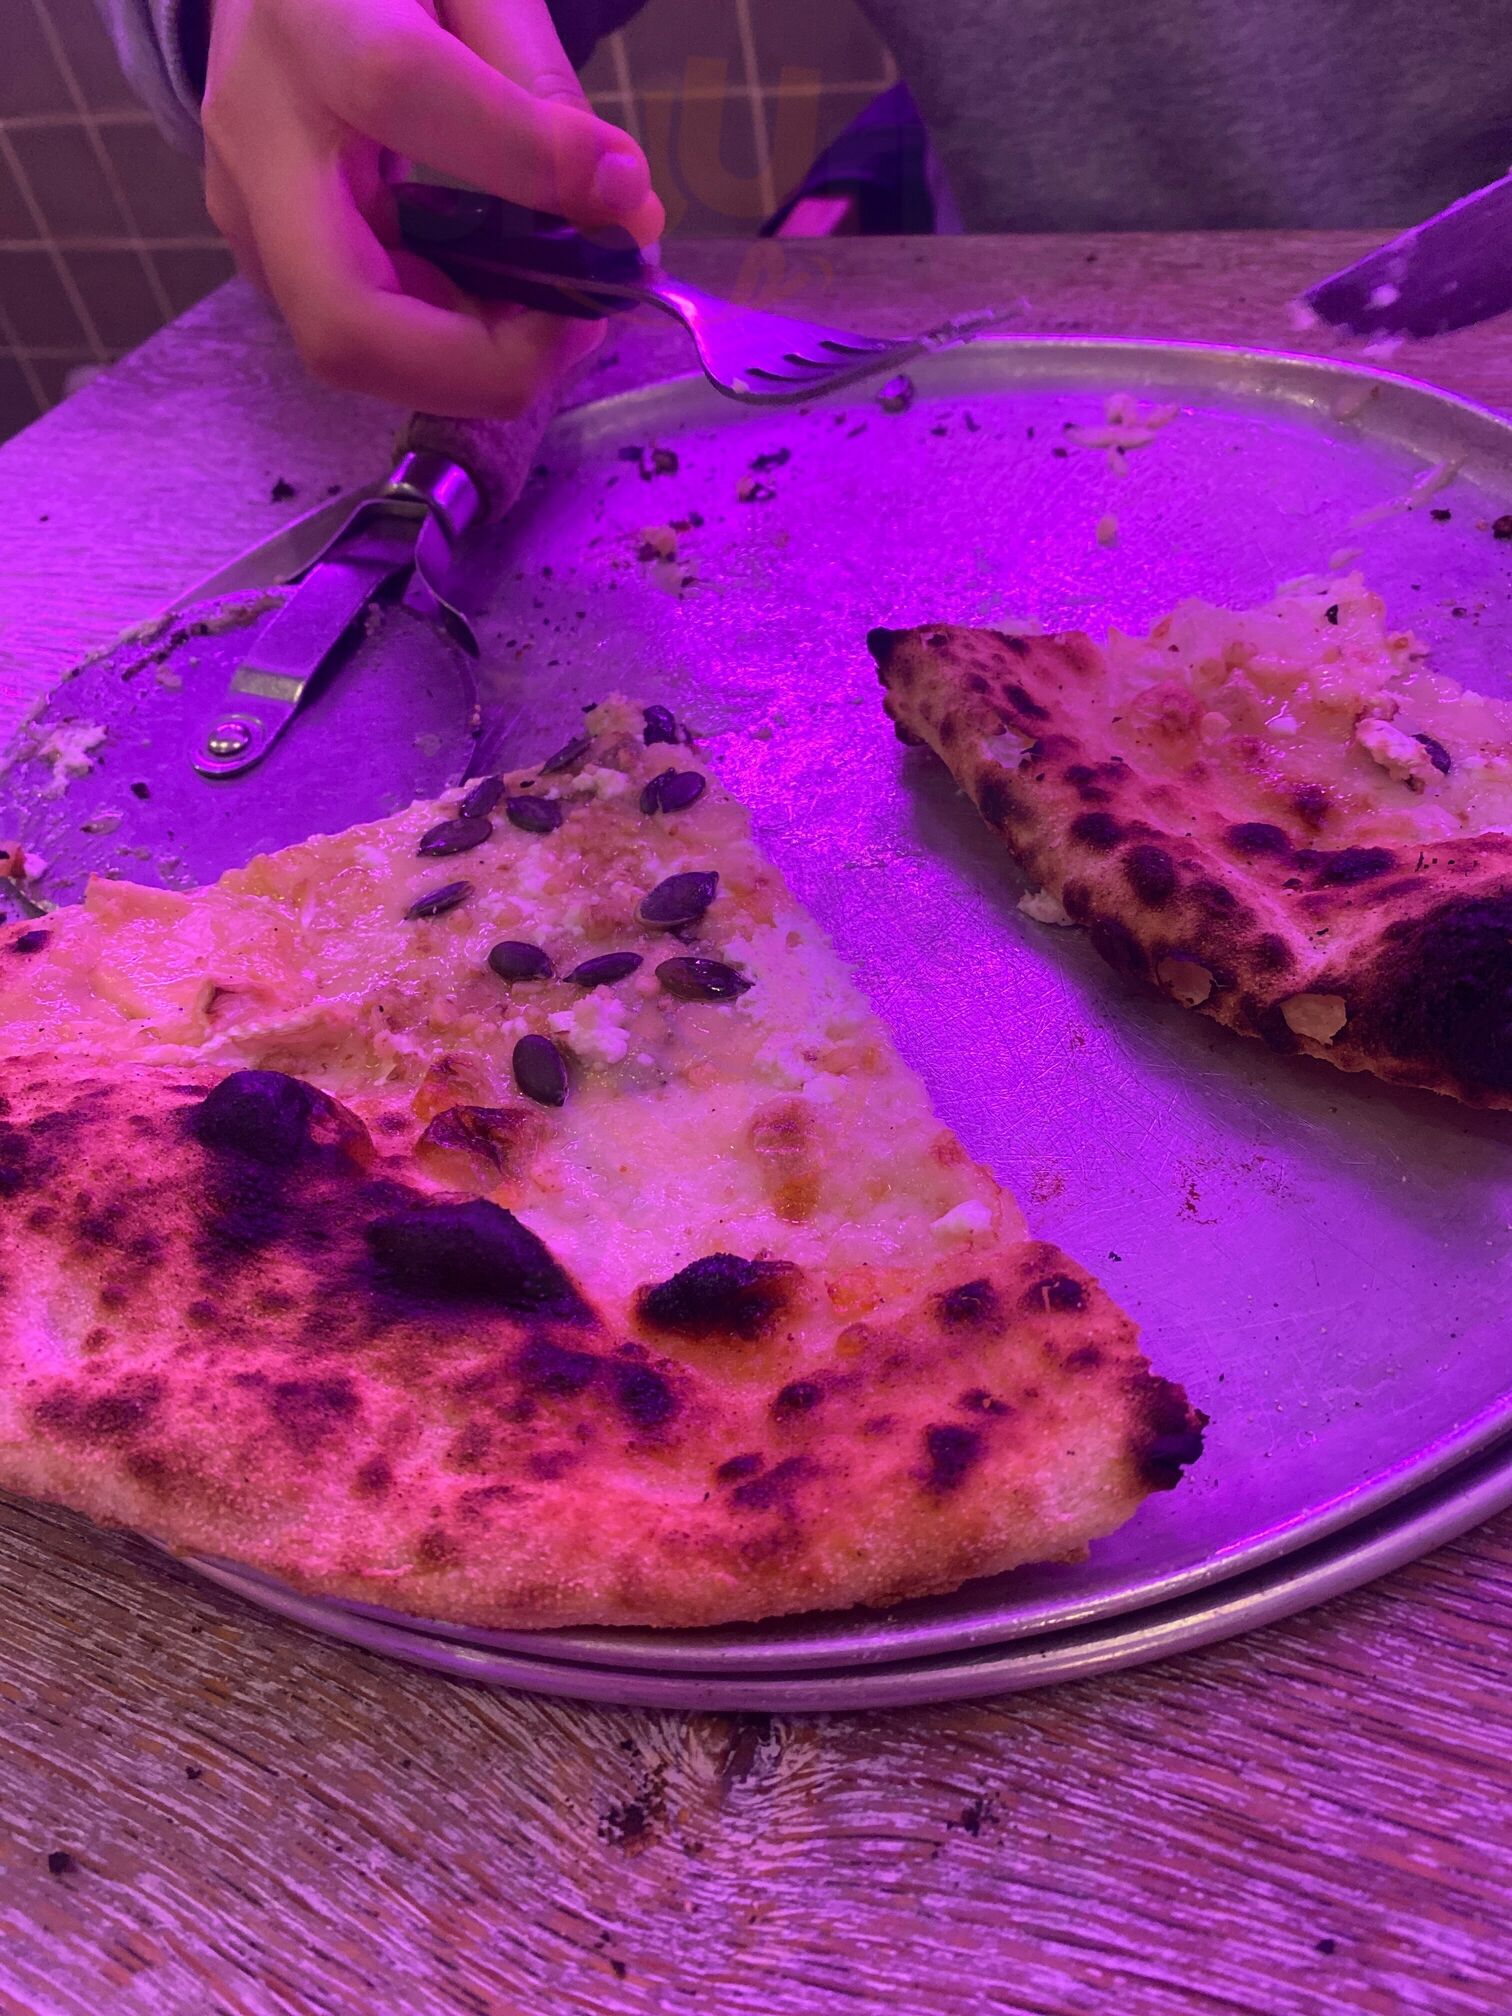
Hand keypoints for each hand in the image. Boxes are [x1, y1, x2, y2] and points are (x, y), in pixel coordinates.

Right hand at [202, 0, 662, 415]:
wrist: (283, 0)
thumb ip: (543, 87)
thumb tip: (628, 214)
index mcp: (310, 21)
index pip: (400, 89)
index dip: (527, 159)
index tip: (623, 195)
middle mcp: (257, 140)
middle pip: (346, 321)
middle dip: (487, 361)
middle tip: (577, 323)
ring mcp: (251, 223)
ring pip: (358, 357)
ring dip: (481, 362)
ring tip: (552, 304)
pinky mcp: (271, 269)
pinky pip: (374, 343)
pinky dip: (458, 346)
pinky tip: (502, 296)